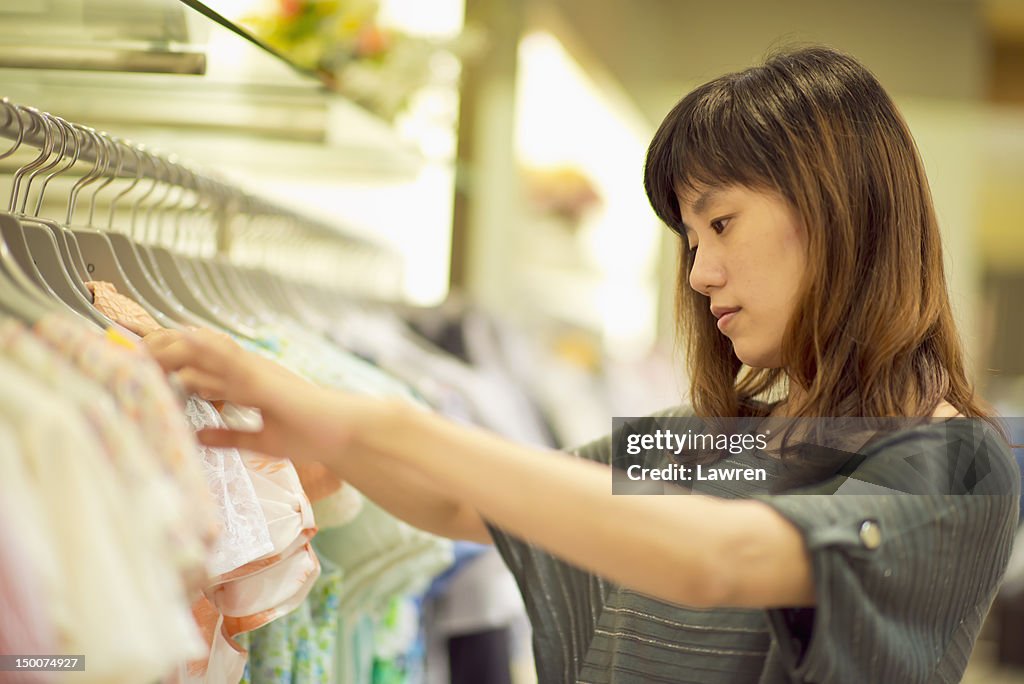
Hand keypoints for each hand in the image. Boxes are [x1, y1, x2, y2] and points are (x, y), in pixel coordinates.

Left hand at [143, 328, 379, 464]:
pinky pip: (229, 361)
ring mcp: (257, 372)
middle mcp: (250, 372)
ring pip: (209, 352)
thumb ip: (229, 436)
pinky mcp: (264, 380)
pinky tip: (183, 343)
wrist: (342, 434)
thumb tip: (198, 436)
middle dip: (166, 351)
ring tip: (144, 345)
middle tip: (131, 353)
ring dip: (177, 347)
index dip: (173, 361)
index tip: (141, 363)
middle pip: (199, 353)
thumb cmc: (312, 436)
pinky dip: (205, 350)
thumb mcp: (259, 441)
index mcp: (248, 385)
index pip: (203, 367)